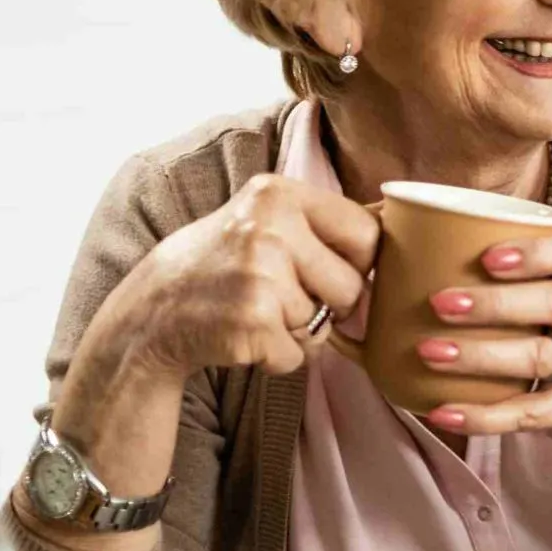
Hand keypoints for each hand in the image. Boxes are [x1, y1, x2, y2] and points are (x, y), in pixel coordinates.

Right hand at [112, 174, 376, 379]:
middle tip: (280, 296)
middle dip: (329, 303)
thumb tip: (402, 227)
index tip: (328, 269)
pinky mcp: (252, 322)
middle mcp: (268, 228)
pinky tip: (244, 335)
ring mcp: (259, 276)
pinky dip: (279, 357)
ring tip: (254, 311)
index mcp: (278, 194)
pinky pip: (301, 355)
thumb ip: (321, 222)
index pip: (368, 234)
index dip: (358, 263)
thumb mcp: (260, 219)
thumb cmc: (220, 266)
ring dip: (298, 331)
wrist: (150, 313)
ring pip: (326, 323)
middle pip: (354, 286)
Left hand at [409, 230, 551, 468]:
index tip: (487, 257)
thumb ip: (510, 273)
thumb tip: (411, 253)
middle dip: (495, 303)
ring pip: (539, 358)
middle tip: (439, 302)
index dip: (535, 254)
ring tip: (429, 352)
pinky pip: (528, 413)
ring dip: (481, 355)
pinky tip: (440, 411)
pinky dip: (482, 416)